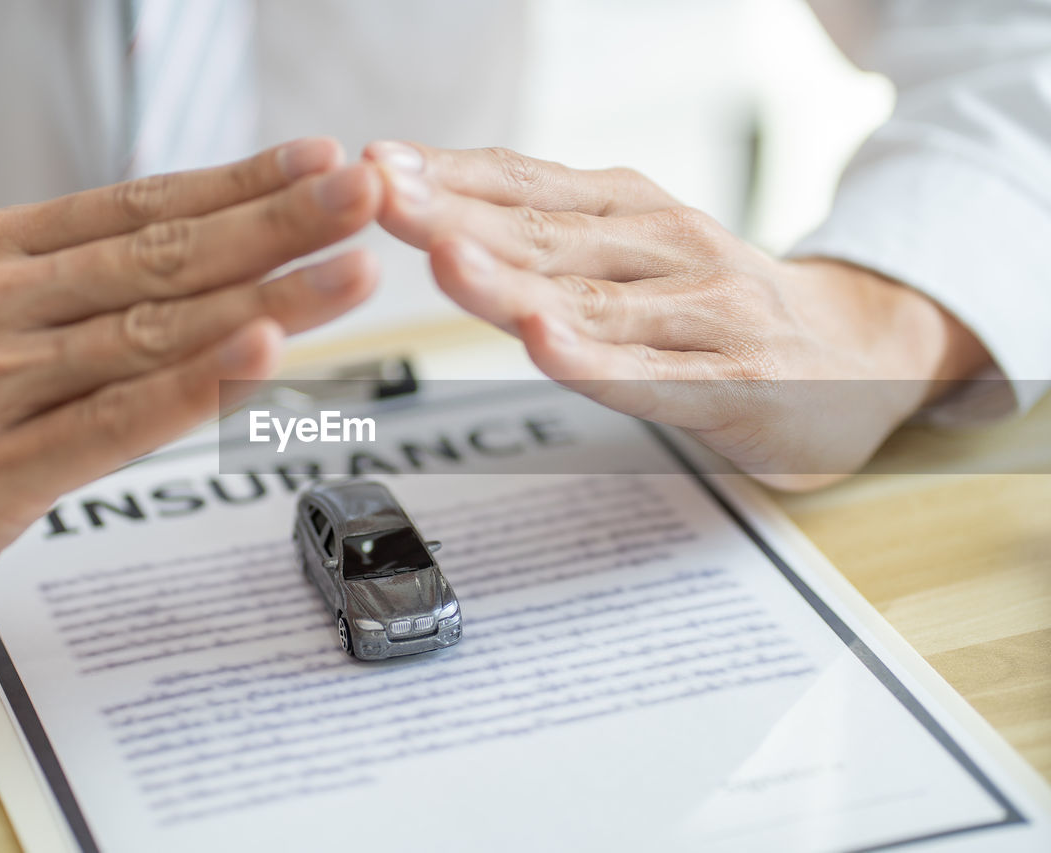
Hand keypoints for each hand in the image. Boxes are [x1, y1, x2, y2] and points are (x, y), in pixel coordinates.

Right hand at [0, 138, 381, 633]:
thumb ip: (75, 285)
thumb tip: (202, 249)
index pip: (139, 205)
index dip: (239, 182)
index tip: (323, 162)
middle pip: (160, 256)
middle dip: (277, 223)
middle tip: (366, 195)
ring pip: (151, 330)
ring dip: (267, 298)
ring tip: (352, 270)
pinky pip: (112, 421)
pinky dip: (194, 388)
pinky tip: (264, 355)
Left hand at [365, 142, 989, 488]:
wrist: (856, 353)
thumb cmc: (716, 310)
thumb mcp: (633, 254)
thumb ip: (548, 239)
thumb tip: (438, 212)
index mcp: (633, 211)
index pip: (527, 184)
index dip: (449, 174)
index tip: (375, 165)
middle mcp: (668, 246)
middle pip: (547, 232)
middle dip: (457, 215)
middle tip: (382, 197)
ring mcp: (707, 311)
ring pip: (595, 298)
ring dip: (516, 281)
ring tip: (449, 260)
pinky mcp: (739, 378)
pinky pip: (657, 374)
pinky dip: (600, 361)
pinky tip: (550, 348)